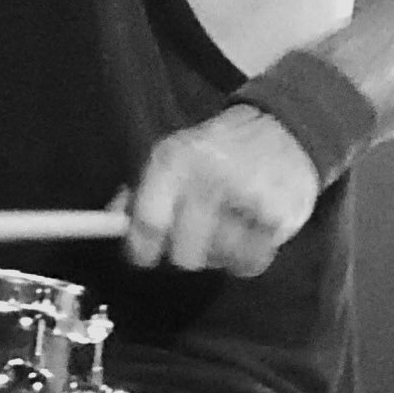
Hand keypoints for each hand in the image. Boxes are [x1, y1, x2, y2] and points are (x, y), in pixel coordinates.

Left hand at [122, 102, 324, 277]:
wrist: (283, 128)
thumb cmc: (216, 150)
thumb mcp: (173, 154)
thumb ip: (140, 190)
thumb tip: (110, 223)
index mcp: (176, 160)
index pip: (148, 223)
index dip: (140, 249)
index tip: (143, 255)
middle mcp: (211, 178)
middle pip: (184, 253)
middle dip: (185, 252)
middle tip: (194, 238)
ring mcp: (248, 199)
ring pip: (217, 261)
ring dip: (218, 254)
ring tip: (226, 228)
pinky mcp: (279, 217)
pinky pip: (250, 264)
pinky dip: (246, 258)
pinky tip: (248, 234)